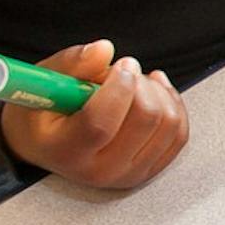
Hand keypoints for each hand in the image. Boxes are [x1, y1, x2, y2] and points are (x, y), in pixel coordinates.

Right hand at [0, 38, 188, 188]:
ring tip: (135, 82)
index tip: (121, 65)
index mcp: (66, 150)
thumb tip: (104, 49)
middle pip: (144, 120)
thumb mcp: (46, 82)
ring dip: (156, 92)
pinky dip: (172, 103)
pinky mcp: (149, 170)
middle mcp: (100, 170)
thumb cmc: (45, 110)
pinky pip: (179, 134)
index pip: (101, 124)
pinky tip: (154, 89)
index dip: (119, 88)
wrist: (48, 142)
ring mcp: (128, 175)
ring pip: (168, 124)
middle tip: (122, 71)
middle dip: (140, 83)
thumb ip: (73, 63)